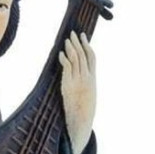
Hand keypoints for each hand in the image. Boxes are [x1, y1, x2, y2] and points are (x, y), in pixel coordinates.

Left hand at [59, 30, 95, 153]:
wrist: (81, 120)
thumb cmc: (85, 110)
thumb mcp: (90, 94)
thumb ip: (87, 83)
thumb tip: (84, 76)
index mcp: (93, 79)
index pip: (92, 57)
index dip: (87, 45)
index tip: (84, 37)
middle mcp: (86, 78)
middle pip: (82, 55)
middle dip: (78, 43)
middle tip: (73, 33)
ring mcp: (78, 81)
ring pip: (75, 60)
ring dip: (71, 48)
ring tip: (67, 40)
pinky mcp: (68, 85)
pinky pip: (67, 69)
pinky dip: (64, 60)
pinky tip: (61, 54)